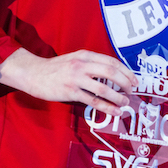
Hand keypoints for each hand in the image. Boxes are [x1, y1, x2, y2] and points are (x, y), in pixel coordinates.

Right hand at [0, 48, 136, 115]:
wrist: (33, 73)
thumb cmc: (55, 68)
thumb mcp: (74, 59)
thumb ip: (91, 64)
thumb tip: (112, 75)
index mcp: (85, 55)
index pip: (112, 61)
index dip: (126, 71)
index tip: (134, 80)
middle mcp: (82, 65)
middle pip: (111, 73)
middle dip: (125, 83)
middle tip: (131, 91)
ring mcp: (76, 79)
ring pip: (104, 88)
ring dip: (118, 97)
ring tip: (124, 103)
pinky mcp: (70, 92)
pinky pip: (93, 101)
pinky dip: (106, 107)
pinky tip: (114, 112)